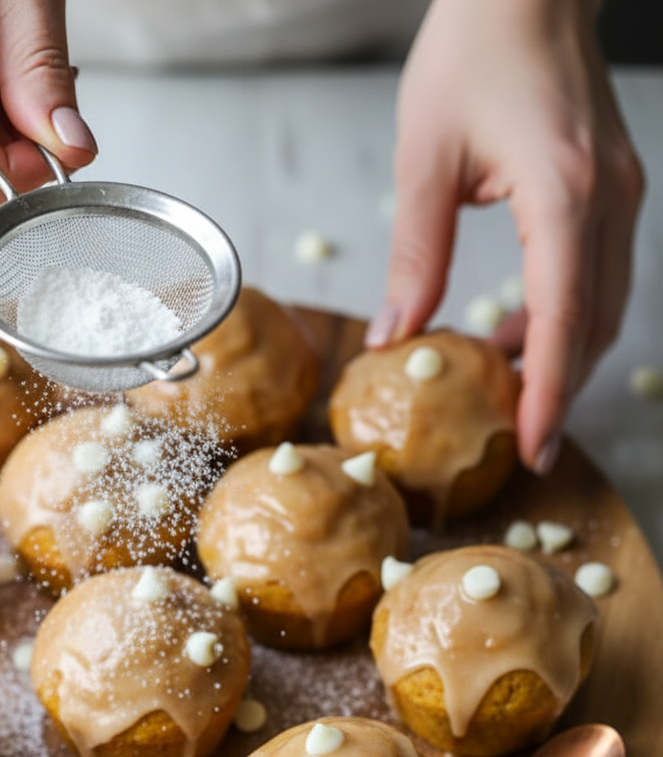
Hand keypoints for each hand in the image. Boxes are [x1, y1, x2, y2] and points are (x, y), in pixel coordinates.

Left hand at [366, 0, 643, 472]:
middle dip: (562, 390)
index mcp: (563, 193)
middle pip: (596, 324)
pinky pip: (599, 273)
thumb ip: (416, 257)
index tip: (532, 445)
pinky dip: (566, 316)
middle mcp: (607, 198)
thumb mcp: (425, 160)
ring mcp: (620, 191)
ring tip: (510, 390)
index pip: (563, 318)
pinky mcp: (612, 186)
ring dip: (563, 355)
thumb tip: (396, 338)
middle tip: (524, 443)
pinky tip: (519, 332)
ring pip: (605, 304)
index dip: (549, 391)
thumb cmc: (471, 51)